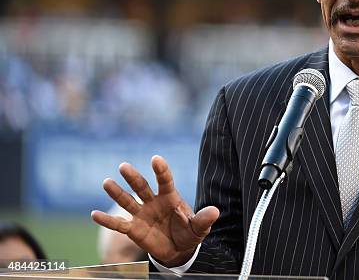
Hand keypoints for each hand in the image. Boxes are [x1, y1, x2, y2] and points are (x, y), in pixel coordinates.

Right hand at [91, 155, 218, 266]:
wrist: (179, 249)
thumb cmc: (189, 232)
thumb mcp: (199, 227)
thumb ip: (204, 219)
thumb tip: (216, 211)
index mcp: (170, 197)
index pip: (165, 180)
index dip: (161, 170)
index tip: (156, 159)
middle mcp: (153, 202)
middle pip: (141, 187)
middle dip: (133, 177)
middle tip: (123, 166)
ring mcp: (142, 214)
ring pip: (127, 201)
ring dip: (117, 192)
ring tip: (106, 182)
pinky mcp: (133, 229)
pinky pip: (118, 224)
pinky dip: (107, 220)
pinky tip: (94, 214)